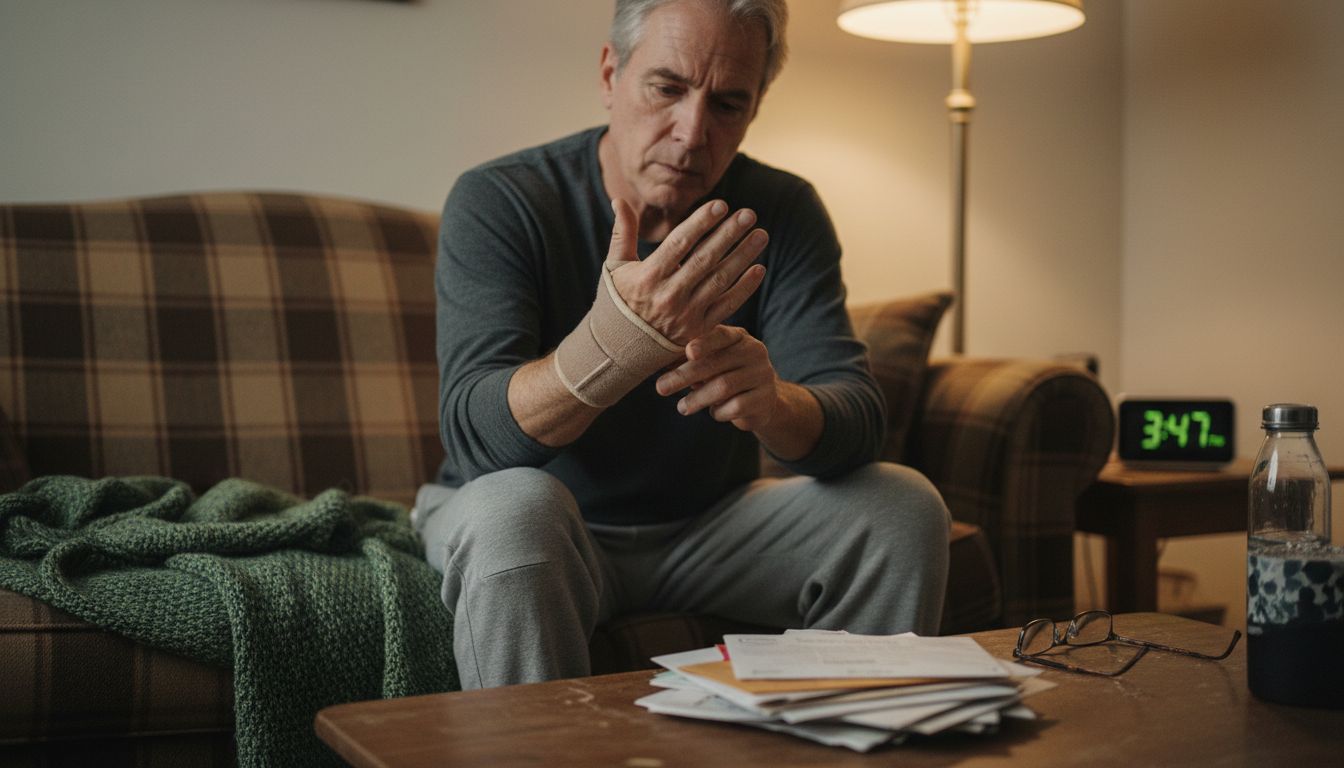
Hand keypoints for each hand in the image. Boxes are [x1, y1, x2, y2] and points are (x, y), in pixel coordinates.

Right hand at [607, 198, 766, 344]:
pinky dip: (745, 288)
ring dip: (743, 256)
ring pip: (721, 280)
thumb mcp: (615, 267)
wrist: (620, 348)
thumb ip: (622, 233)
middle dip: (729, 234)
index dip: (701, 222)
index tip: (721, 205)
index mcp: (648, 276)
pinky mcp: (699, 330)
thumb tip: (619, 199)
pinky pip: (727, 306)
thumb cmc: (618, 301)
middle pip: (705, 259)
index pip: (679, 243)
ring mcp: (687, 314)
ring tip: (761, 235)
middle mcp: (669, 295)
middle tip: (749, 215)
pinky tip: (759, 268)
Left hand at [655, 325, 779, 431]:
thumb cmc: (727, 375)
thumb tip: (661, 363)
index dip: (704, 343)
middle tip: (661, 388)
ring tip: (682, 407)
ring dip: (698, 398)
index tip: (688, 352)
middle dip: (684, 376)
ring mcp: (763, 374)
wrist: (762, 399)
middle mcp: (754, 351)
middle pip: (716, 363)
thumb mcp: (712, 363)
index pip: (720, 335)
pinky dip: (719, 412)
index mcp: (738, 337)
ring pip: (724, 386)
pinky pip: (736, 407)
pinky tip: (714, 412)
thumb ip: (692, 360)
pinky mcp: (766, 398)